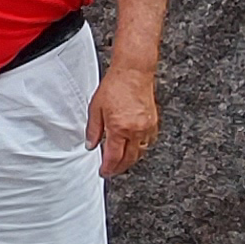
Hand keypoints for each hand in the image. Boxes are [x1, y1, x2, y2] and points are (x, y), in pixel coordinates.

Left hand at [86, 63, 158, 177]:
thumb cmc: (115, 85)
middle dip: (119, 168)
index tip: (103, 172)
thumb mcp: (96, 107)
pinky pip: (148, 143)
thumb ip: (93, 130)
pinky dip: (140, 148)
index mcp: (119, 128)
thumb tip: (91, 145)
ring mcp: (147, 128)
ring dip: (130, 159)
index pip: (114, 157)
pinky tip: (133, 146)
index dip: (108, 168)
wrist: (133, 72)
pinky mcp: (154, 123)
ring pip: (140, 153)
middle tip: (111, 170)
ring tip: (120, 160)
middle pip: (129, 159)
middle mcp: (135, 131)